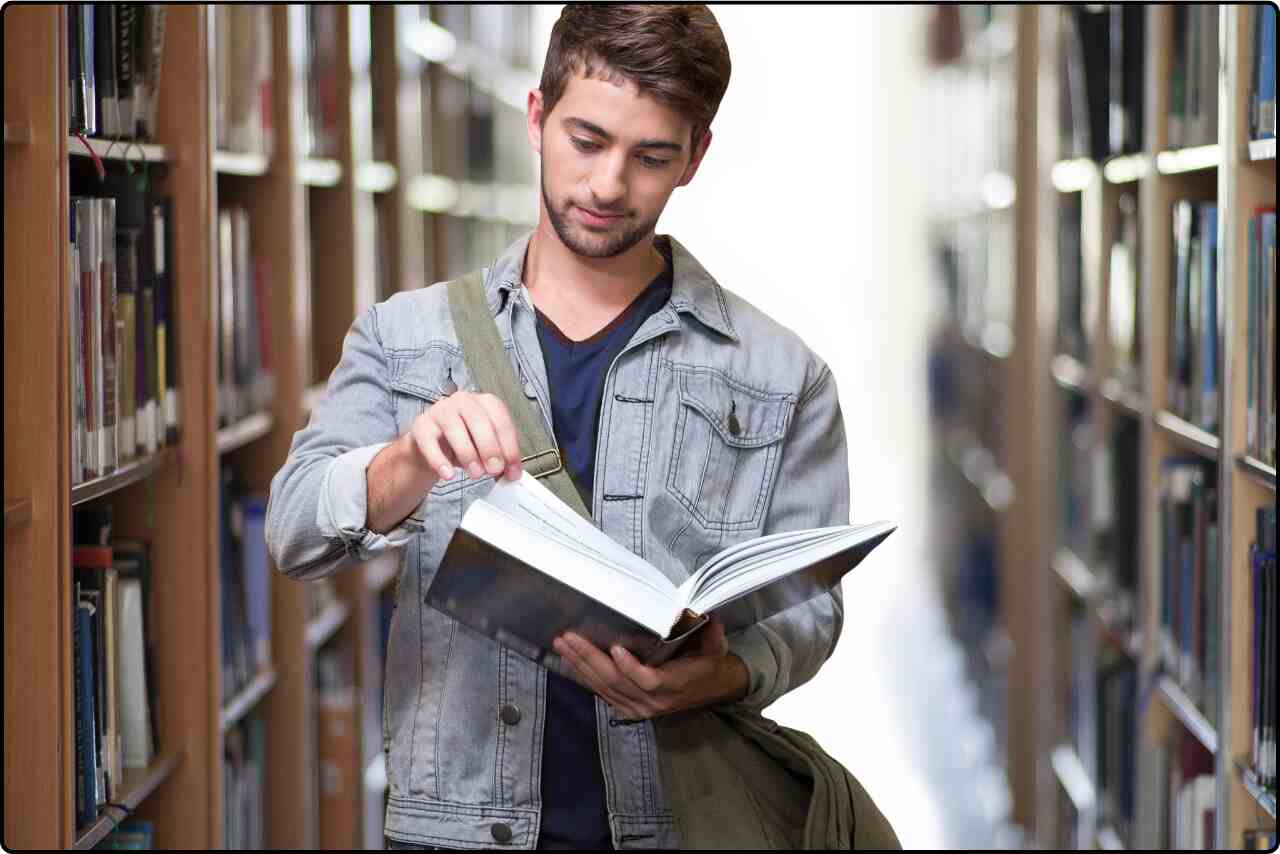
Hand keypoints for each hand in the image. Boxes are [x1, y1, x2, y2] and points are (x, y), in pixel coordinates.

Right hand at [406, 391, 522, 483]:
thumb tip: (511, 474)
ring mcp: (440, 410)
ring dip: (468, 454)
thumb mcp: (484, 448)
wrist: (431, 446)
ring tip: (475, 473)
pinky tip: (448, 474)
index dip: (509, 448)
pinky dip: (439, 460)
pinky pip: (429, 442)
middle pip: (479, 420)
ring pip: (455, 428)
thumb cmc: (463, 443)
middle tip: (494, 470)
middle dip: (490, 448)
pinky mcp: (421, 425)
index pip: (501, 421)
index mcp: (485, 403)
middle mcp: (463, 401)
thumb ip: (499, 458)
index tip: (513, 471)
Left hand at [552, 617, 748, 720]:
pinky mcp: (629, 708)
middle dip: (589, 658)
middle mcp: (654, 701)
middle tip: (570, 638)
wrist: (711, 689)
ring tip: (563, 645)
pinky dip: (585, 677)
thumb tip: (709, 616)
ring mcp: (639, 707)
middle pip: (616, 682)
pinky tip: (570, 661)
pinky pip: (603, 693)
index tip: (615, 648)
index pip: (648, 680)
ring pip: (604, 688)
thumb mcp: (716, 648)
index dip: (630, 667)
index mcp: (674, 685)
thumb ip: (712, 634)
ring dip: (580, 665)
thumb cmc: (709, 665)